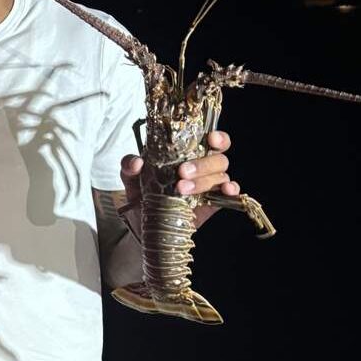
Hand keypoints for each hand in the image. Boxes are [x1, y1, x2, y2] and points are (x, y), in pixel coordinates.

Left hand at [119, 131, 239, 230]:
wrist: (143, 223)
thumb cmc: (142, 192)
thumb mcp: (131, 177)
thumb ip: (129, 165)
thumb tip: (136, 162)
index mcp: (188, 154)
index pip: (212, 140)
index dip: (217, 137)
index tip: (210, 138)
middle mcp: (203, 167)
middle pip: (218, 158)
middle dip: (202, 164)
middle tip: (181, 172)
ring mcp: (210, 185)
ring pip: (221, 176)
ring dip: (204, 181)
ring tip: (182, 189)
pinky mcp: (213, 203)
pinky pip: (230, 195)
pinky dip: (230, 191)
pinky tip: (225, 191)